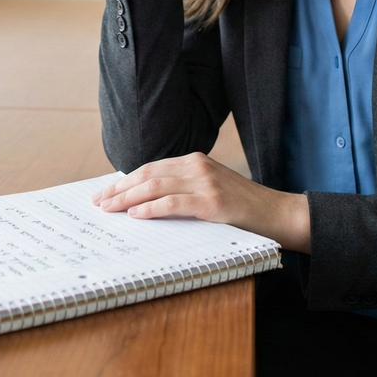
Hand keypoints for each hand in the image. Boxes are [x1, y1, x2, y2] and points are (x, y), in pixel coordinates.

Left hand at [90, 152, 311, 251]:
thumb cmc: (243, 208)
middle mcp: (198, 165)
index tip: (105, 193)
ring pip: (156, 186)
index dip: (125, 181)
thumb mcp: (210, 190)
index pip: (150, 168)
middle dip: (119, 189)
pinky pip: (173, 203)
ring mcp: (206, 182)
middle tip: (98, 202)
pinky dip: (151, 208)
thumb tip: (143, 203)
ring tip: (109, 209)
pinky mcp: (212, 202)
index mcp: (195, 161)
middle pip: (147, 174)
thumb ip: (183, 190)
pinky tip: (136, 215)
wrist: (279, 214)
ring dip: (127, 199)